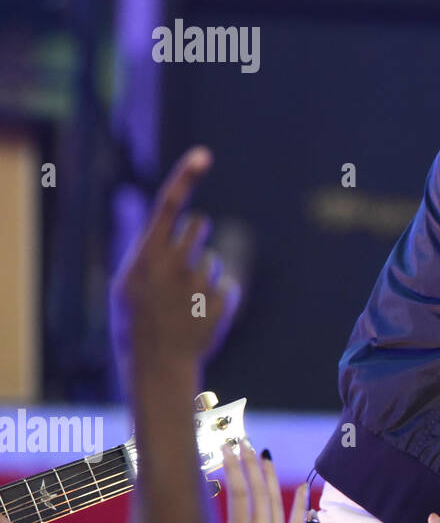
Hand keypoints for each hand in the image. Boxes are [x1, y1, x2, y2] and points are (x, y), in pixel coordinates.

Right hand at [109, 146, 239, 376]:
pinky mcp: (222, 301)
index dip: (185, 178)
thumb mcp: (129, 282)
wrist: (157, 367)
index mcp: (145, 258)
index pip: (167, 207)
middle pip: (199, 224)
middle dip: (194, 236)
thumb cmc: (138, 320)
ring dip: (201, 274)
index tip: (203, 155)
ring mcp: (200, 284)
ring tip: (182, 303)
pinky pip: (226, 284)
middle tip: (179, 263)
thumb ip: (151, 249)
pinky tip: (198, 317)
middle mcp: (173, 266)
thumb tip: (182, 217)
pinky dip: (215, 298)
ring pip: (212, 258)